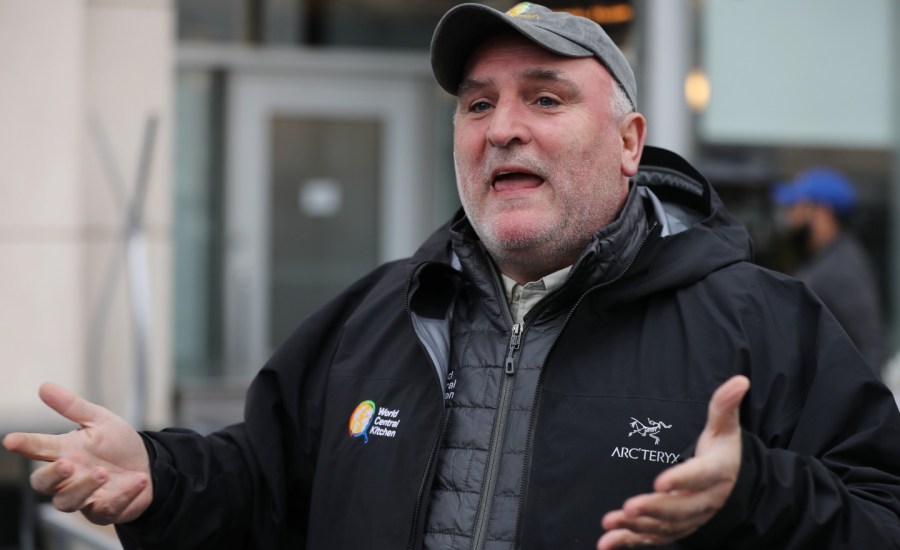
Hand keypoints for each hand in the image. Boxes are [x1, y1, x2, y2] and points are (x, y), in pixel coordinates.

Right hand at [2, 382, 152, 524]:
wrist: (148, 465)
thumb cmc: (117, 444)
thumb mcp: (100, 420)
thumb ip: (73, 406)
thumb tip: (44, 386)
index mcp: (64, 452)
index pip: (38, 449)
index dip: (25, 445)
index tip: (12, 440)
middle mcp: (69, 477)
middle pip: (43, 483)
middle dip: (53, 474)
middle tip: (68, 463)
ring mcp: (84, 497)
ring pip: (68, 502)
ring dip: (84, 488)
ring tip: (103, 472)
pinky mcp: (104, 511)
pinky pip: (107, 509)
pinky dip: (123, 495)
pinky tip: (138, 480)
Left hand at [597, 375, 749, 548]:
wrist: (732, 486)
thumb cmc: (722, 451)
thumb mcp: (725, 428)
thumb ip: (725, 406)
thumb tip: (740, 380)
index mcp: (716, 473)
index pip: (700, 477)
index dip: (682, 479)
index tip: (660, 481)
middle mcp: (704, 502)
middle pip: (680, 509)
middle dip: (654, 509)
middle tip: (629, 507)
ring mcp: (689, 519)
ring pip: (664, 528)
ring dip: (637, 527)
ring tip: (612, 522)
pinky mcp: (673, 530)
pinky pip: (652, 539)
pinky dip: (628, 542)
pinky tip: (606, 542)